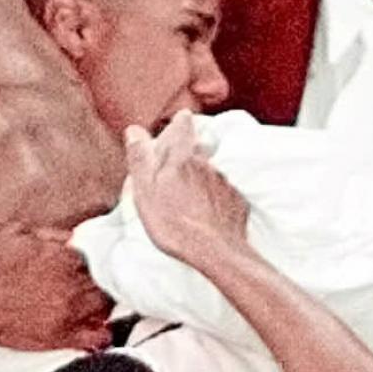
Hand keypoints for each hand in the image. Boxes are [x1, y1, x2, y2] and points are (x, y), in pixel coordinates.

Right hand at [0, 223, 110, 351]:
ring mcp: (69, 313)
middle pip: (106, 282)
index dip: (97, 259)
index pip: (99, 255)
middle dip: (102, 281)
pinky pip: (99, 336)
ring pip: (107, 306)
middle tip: (92, 282)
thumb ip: (52, 233)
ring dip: (103, 303)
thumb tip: (77, 237)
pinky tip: (95, 325)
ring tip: (91, 301)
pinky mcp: (63, 337)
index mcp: (63, 257)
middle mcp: (71, 285)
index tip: (92, 262)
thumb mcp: (17, 234)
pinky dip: (103, 331)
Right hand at [125, 114, 251, 272]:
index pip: (183, 127)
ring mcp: (225, 183)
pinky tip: (206, 214)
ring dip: (200, 179)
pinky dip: (215, 199)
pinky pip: (223, 193)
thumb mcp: (145, 192)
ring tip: (188, 200)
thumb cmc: (174, 224)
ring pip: (210, 173)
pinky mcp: (237, 201)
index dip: (180, 122)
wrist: (215, 252)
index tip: (180, 119)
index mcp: (182, 159)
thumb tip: (135, 130)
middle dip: (187, 156)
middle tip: (174, 173)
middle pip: (197, 150)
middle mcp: (207, 165)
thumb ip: (141, 159)